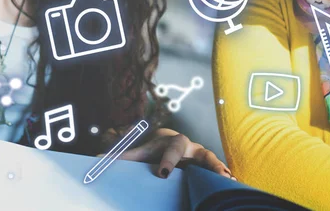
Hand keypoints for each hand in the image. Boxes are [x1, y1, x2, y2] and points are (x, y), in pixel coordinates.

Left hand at [115, 128, 233, 179]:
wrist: (170, 144)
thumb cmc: (154, 150)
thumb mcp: (140, 153)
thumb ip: (122, 157)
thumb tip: (96, 160)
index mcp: (174, 142)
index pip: (172, 149)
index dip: (168, 160)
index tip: (163, 173)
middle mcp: (192, 148)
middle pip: (202, 154)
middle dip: (209, 163)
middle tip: (216, 173)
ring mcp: (202, 158)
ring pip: (214, 163)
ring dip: (222, 172)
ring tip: (230, 182)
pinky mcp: (208, 168)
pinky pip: (218, 172)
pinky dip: (225, 178)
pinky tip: (233, 187)